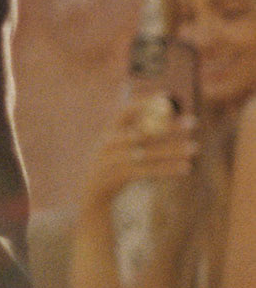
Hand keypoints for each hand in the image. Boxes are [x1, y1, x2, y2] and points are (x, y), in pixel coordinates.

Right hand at [80, 93, 196, 212]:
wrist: (93, 191)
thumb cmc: (111, 162)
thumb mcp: (116, 144)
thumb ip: (133, 129)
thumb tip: (155, 109)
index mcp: (109, 131)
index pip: (127, 111)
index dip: (145, 102)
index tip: (166, 96)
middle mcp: (111, 143)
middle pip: (145, 132)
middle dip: (171, 126)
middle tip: (193, 122)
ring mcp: (116, 160)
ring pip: (150, 153)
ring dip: (174, 150)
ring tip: (195, 147)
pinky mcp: (122, 177)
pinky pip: (150, 171)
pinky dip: (169, 169)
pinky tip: (187, 168)